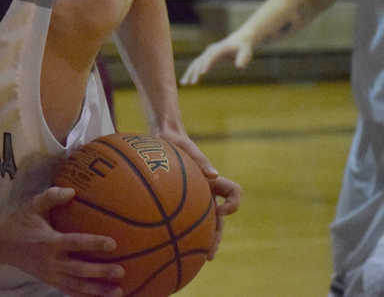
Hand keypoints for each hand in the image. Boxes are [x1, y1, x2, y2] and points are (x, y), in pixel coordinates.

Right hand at [0, 187, 123, 295]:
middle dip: (101, 272)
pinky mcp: (49, 281)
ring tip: (118, 291)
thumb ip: (51, 196)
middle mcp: (51, 261)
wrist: (1, 244)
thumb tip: (72, 191)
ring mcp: (51, 274)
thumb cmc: (20, 222)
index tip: (113, 243)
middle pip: (80, 270)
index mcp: (49, 241)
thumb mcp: (33, 205)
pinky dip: (85, 296)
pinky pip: (70, 292)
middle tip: (121, 271)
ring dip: (98, 290)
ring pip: (77, 286)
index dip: (94, 243)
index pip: (75, 243)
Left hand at [152, 130, 241, 258]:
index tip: (220, 209)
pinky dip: (177, 230)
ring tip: (189, 258)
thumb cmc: (176, 141)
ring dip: (198, 241)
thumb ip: (200, 159)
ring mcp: (191, 197)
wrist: (162, 137)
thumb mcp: (186, 147)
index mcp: (212, 181)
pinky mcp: (176, 199)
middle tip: (209, 255)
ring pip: (200, 224)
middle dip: (215, 238)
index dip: (233, 204)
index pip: (234, 193)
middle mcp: (205, 191)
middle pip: (217, 220)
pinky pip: (179, 218)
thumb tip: (214, 175)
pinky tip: (164, 242)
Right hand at [180, 35, 253, 84]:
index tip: (202, 74)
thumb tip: (239, 67)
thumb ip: (244, 58)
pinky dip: (191, 72)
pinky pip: (196, 65)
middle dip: (194, 72)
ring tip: (184, 83)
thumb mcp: (246, 51)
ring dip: (189, 73)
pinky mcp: (206, 58)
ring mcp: (207, 54)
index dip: (206, 65)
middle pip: (199, 61)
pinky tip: (187, 81)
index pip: (211, 58)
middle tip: (191, 83)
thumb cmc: (243, 47)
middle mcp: (210, 51)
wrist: (239, 40)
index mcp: (219, 49)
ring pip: (195, 64)